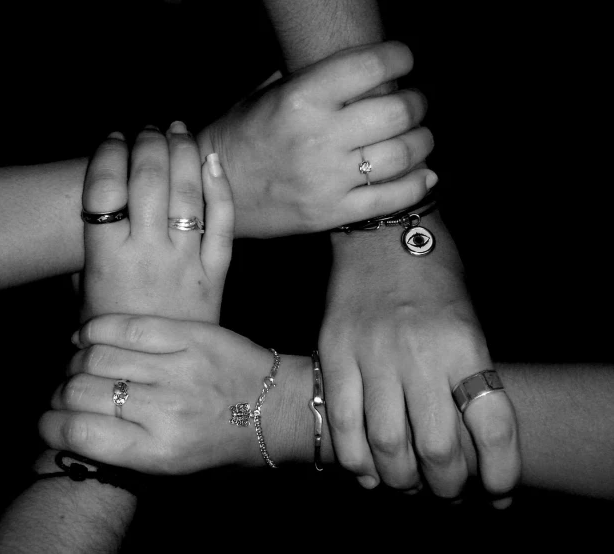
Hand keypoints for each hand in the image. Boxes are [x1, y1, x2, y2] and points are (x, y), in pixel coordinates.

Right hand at [40, 314, 290, 472]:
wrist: (276, 410)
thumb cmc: (221, 445)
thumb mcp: (173, 468)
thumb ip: (122, 450)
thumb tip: (72, 426)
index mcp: (159, 452)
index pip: (79, 434)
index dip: (50, 426)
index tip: (48, 421)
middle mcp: (165, 410)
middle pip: (81, 391)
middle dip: (61, 393)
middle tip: (66, 391)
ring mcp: (178, 368)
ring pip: (98, 355)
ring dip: (77, 360)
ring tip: (80, 365)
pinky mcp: (190, 336)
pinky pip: (127, 326)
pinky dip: (97, 329)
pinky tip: (89, 337)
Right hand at [81, 122, 232, 322]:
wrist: (157, 376)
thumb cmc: (113, 332)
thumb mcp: (82, 294)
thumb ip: (85, 252)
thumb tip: (93, 210)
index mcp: (107, 258)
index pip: (106, 189)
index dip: (109, 154)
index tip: (112, 139)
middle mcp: (148, 253)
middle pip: (149, 180)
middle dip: (148, 143)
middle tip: (148, 130)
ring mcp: (186, 261)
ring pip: (187, 193)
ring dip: (182, 153)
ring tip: (177, 130)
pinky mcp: (217, 272)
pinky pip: (224, 222)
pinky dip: (220, 187)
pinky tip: (212, 160)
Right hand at [197, 41, 436, 237]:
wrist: (213, 189)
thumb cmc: (241, 136)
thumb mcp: (267, 94)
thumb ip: (312, 77)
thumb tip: (362, 65)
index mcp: (301, 100)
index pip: (371, 67)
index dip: (400, 57)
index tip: (403, 60)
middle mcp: (318, 138)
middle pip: (397, 111)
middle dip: (416, 102)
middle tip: (413, 103)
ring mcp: (327, 179)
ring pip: (403, 154)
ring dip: (422, 141)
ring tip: (419, 136)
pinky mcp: (331, 212)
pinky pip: (392, 198)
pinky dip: (417, 184)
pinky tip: (424, 174)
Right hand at [320, 215, 520, 505]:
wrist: (379, 233)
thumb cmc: (434, 278)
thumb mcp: (468, 322)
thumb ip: (468, 379)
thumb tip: (469, 444)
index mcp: (463, 343)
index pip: (492, 426)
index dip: (500, 472)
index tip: (497, 491)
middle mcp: (418, 352)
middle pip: (435, 447)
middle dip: (445, 484)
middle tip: (445, 489)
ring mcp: (370, 352)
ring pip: (384, 442)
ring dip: (399, 478)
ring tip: (406, 482)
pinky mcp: (333, 352)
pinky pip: (340, 420)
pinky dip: (354, 457)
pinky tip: (365, 469)